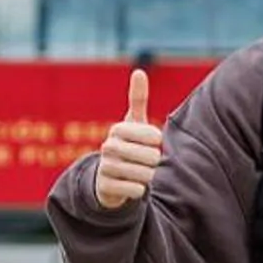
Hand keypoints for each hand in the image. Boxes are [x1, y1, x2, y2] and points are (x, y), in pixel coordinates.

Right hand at [94, 69, 162, 209]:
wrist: (107, 177)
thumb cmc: (126, 145)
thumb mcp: (132, 122)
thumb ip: (137, 99)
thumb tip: (139, 72)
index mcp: (118, 129)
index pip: (153, 136)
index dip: (156, 141)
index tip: (152, 142)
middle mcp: (109, 146)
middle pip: (151, 156)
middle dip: (153, 161)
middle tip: (146, 161)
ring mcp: (106, 167)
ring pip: (144, 174)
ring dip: (148, 176)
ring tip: (141, 173)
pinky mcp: (106, 187)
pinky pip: (135, 190)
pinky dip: (139, 190)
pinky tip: (133, 186)